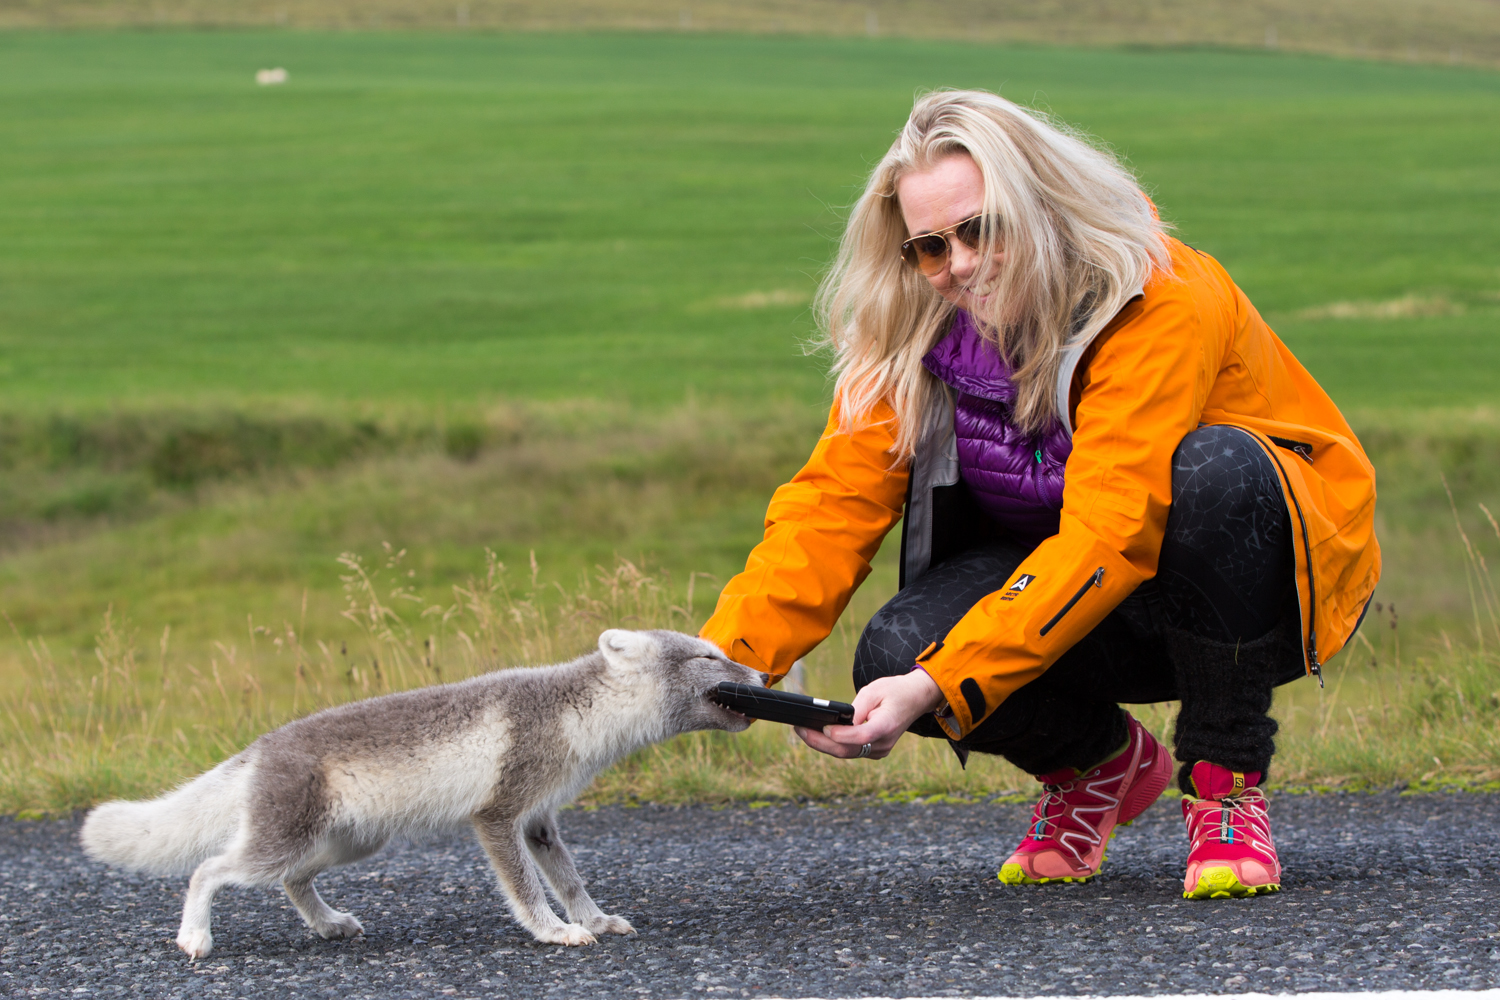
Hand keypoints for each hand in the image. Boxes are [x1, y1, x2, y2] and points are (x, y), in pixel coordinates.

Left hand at [795, 669, 945, 760]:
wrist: (915, 699)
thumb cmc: (894, 691)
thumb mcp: (874, 690)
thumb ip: (856, 708)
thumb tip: (837, 723)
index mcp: (887, 726)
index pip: (861, 736)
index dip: (841, 735)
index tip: (824, 727)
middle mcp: (883, 743)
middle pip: (847, 750)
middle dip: (820, 741)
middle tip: (799, 730)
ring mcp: (879, 751)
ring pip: (846, 753)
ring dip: (823, 744)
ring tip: (802, 730)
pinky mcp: (873, 751)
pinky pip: (850, 751)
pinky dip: (832, 744)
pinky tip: (817, 734)